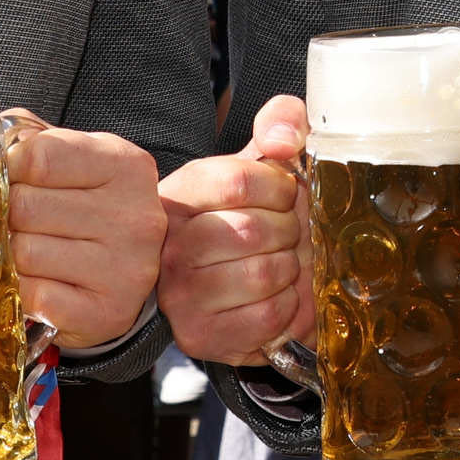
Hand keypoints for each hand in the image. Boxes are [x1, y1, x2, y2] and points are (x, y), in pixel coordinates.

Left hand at [4, 113, 166, 350]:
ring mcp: (125, 268)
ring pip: (25, 252)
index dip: (9, 168)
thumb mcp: (79, 162)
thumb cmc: (92, 209)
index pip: (41, 156)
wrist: (128, 271)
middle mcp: (134, 216)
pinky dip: (22, 290)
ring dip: (13, 254)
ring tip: (28, 252)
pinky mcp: (107, 311)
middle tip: (16, 222)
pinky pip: (33, 295)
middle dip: (9, 215)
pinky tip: (36, 282)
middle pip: (26, 206)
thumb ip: (34, 141)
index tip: (8, 179)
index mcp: (126, 166)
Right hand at [156, 93, 310, 366]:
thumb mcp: (265, 162)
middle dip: (288, 231)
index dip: (280, 188)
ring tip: (279, 264)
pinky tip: (276, 296)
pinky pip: (268, 318)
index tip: (285, 195)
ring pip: (263, 275)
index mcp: (182, 193)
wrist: (245, 288)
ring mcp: (181, 295)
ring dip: (289, 270)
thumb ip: (281, 123)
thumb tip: (284, 138)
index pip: (240, 180)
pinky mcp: (201, 336)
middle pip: (254, 230)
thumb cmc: (256, 216)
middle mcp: (170, 245)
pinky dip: (287, 308)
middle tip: (284, 235)